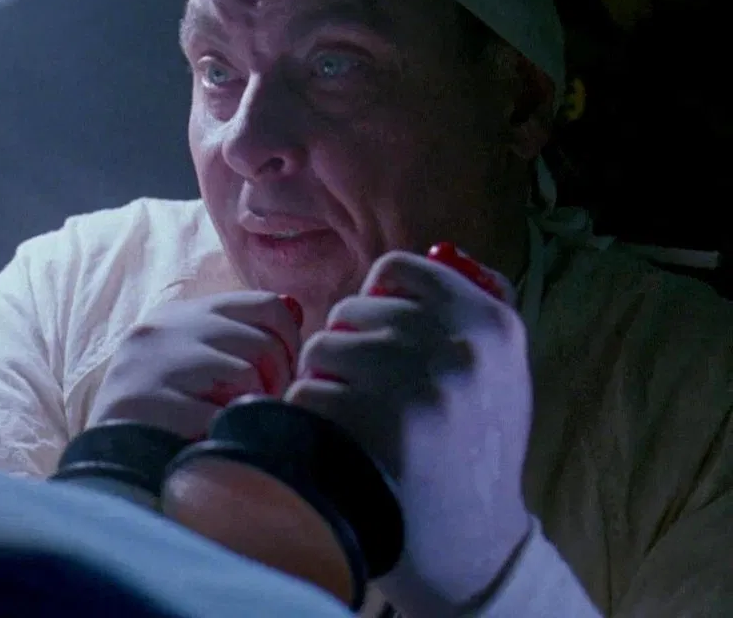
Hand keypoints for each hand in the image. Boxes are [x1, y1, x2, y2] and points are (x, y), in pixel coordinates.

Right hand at [89, 291, 303, 438]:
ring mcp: (156, 363)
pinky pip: (220, 414)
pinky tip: (205, 439)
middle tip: (260, 408)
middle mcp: (168, 328)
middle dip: (276, 381)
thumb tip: (294, 310)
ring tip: (229, 423)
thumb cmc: (160, 408)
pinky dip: (222, 432)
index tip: (282, 375)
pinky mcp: (150, 401)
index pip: (265, 305)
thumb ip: (239, 335)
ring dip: (248, 406)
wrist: (106, 455)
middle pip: (262, 342)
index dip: (289, 342)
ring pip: (246, 374)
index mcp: (183, 314)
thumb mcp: (194, 357)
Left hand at [288, 249, 532, 614]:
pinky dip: (308, 418)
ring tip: (351, 419)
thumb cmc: (475, 452)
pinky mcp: (378, 429)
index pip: (398, 268)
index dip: (374, 300)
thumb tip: (425, 260)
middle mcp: (461, 349)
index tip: (379, 336)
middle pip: (350, 311)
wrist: (476, 548)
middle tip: (363, 393)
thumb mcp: (500, 375)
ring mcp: (420, 388)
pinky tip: (337, 445)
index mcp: (493, 324)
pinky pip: (307, 394)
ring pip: (322, 350)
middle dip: (344, 348)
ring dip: (322, 382)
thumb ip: (469, 314)